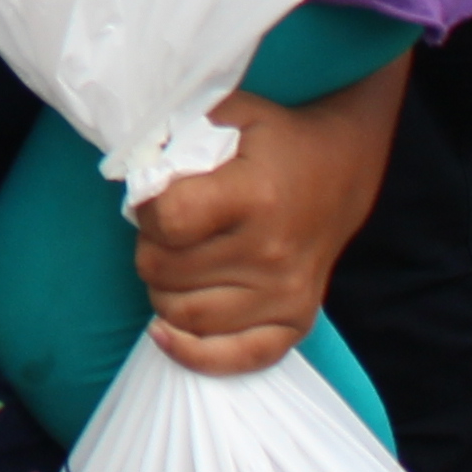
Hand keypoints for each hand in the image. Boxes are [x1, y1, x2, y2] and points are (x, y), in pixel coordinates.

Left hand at [131, 78, 383, 371]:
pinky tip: (164, 331)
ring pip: (182, 315)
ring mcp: (285, 295)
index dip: (146, 210)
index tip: (155, 198)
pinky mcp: (296, 323)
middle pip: (164, 272)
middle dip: (150, 247)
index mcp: (255, 197)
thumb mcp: (227, 113)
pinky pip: (232, 359)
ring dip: (162, 290)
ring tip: (176, 261)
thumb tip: (131, 165)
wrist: (341, 170)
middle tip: (167, 229)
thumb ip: (176, 130)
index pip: (167, 222)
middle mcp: (272, 253)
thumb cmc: (273, 142)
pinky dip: (190, 352)